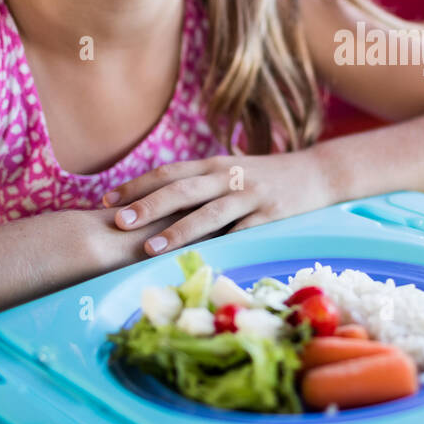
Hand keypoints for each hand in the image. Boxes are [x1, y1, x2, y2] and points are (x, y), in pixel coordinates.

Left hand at [99, 151, 336, 256]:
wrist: (317, 173)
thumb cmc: (264, 178)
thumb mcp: (229, 172)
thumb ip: (198, 184)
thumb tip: (151, 205)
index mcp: (215, 164)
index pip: (169, 172)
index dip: (137, 185)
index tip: (107, 202)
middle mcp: (229, 176)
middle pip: (183, 189)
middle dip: (148, 206)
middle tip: (118, 222)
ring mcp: (252, 195)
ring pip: (209, 212)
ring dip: (177, 230)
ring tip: (149, 247)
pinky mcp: (272, 216)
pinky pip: (243, 232)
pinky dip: (221, 245)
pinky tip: (201, 260)